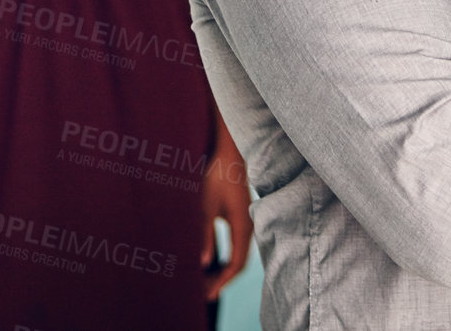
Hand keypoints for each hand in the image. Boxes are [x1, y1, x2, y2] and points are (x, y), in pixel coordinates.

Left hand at [201, 126, 252, 301]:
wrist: (229, 155)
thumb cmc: (217, 178)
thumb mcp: (206, 208)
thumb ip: (206, 235)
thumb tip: (203, 262)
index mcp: (242, 227)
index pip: (236, 264)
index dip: (222, 282)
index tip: (207, 295)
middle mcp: (248, 228)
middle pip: (238, 263)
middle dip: (221, 280)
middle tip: (203, 293)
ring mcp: (246, 223)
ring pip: (238, 255)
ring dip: (222, 270)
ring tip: (204, 282)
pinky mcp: (241, 219)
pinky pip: (235, 246)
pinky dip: (224, 258)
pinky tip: (209, 262)